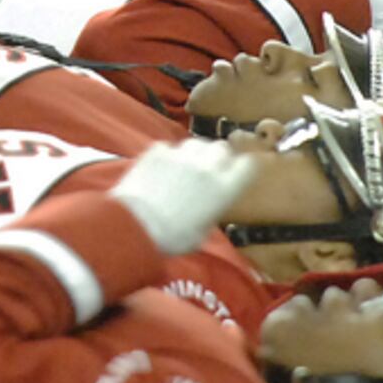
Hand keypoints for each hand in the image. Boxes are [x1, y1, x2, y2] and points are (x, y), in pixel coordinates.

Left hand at [110, 137, 265, 255]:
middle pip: (222, 148)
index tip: (238, 173)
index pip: (248, 165)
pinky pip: (169, 147)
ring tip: (185, 166)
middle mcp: (207, 167)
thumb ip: (210, 214)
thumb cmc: (171, 239)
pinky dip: (167, 155)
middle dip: (218, 157)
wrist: (134, 225)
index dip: (244, 167)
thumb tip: (207, 209)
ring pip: (197, 143)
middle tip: (209, 170)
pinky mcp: (157, 151)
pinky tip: (161, 167)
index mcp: (224, 189)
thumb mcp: (201, 235)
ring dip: (195, 153)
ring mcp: (182, 156)